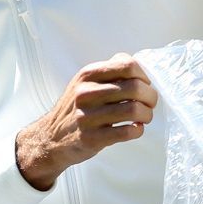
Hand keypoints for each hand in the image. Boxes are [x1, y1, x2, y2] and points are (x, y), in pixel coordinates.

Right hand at [15, 53, 158, 189]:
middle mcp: (86, 93)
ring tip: (144, 117)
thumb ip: (108, 70)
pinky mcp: (92, 138)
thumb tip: (135, 65)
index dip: (144, 75)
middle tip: (150, 104)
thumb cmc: (75, 108)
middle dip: (151, 96)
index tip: (145, 85)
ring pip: (134, 110)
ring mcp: (88, 116)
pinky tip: (135, 129)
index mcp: (87, 75)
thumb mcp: (84, 82)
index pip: (127, 65)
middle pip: (135, 87)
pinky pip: (127, 132)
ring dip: (147, 114)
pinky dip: (138, 130)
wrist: (51, 137)